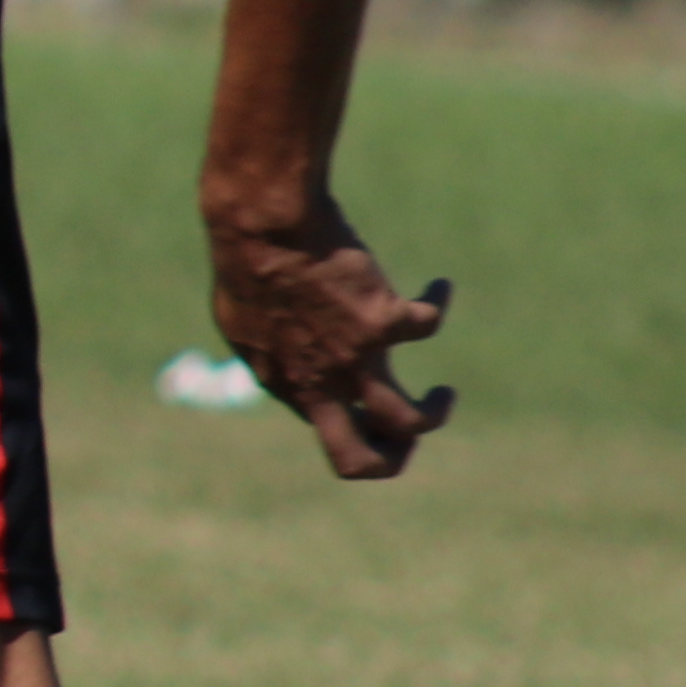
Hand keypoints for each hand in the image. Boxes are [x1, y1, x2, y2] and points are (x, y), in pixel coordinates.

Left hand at [209, 200, 455, 480]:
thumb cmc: (246, 264)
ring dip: (435, 412)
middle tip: (408, 437)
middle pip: (362, 458)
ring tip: (444, 395)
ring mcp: (353, 358)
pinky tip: (438, 289)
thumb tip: (282, 361)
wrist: (262, 227)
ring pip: (411, 420)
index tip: (362, 407)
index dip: (351, 425)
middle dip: (392, 459)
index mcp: (287, 385)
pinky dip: (437, 304)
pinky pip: (430, 323)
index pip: (326, 433)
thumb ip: (270, 353)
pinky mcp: (383, 323)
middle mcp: (320, 382)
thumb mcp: (241, 323)